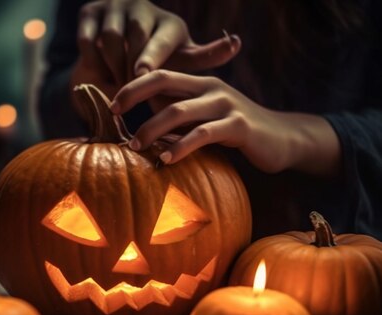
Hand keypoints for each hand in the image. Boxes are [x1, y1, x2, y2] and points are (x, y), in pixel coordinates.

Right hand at [71, 0, 240, 101]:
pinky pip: (88, 41)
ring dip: (113, 66)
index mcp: (168, 22)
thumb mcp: (180, 60)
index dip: (152, 57)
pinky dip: (92, 61)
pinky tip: (99, 75)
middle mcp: (142, 8)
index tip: (142, 73)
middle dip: (130, 67)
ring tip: (118, 86)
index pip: (163, 38)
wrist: (114, 54)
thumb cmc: (156, 62)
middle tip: (130, 93)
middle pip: (135, 36)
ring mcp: (113, 8)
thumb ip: (205, 56)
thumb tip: (236, 42)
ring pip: (111, 39)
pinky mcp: (88, 12)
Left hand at [110, 70, 340, 176]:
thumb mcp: (203, 118)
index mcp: (199, 84)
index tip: (111, 105)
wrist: (282, 139)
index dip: (133, 86)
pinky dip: (181, 147)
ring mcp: (225, 104)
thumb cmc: (234, 132)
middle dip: (134, 96)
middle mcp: (210, 88)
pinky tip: (165, 159)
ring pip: (179, 110)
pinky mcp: (238, 126)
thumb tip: (142, 116)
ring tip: (135, 146)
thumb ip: (178, 113)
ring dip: (152, 128)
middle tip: (114, 118)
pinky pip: (203, 134)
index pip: (159, 74)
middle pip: (164, 82)